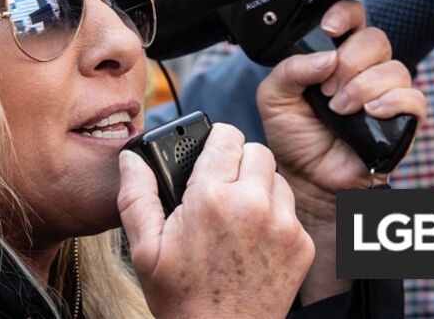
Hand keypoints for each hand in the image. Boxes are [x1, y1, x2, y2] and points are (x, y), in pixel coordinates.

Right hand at [117, 124, 313, 318]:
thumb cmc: (182, 298)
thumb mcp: (145, 249)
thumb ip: (136, 195)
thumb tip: (131, 158)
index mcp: (212, 198)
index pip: (226, 136)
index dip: (214, 142)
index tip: (207, 156)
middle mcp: (253, 205)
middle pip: (257, 150)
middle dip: (238, 162)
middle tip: (220, 187)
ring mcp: (284, 225)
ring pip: (277, 177)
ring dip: (259, 186)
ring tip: (237, 214)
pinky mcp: (302, 244)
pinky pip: (291, 209)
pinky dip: (276, 215)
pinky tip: (253, 238)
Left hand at [256, 1, 424, 304]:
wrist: (305, 179)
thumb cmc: (293, 137)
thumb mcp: (274, 97)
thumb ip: (291, 69)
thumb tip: (327, 58)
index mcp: (336, 55)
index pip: (354, 16)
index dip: (345, 14)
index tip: (329, 31)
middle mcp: (365, 69)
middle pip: (376, 39)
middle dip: (350, 61)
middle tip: (328, 90)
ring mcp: (386, 93)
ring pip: (395, 68)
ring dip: (364, 86)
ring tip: (340, 109)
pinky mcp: (403, 120)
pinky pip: (414, 99)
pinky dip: (392, 102)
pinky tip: (370, 113)